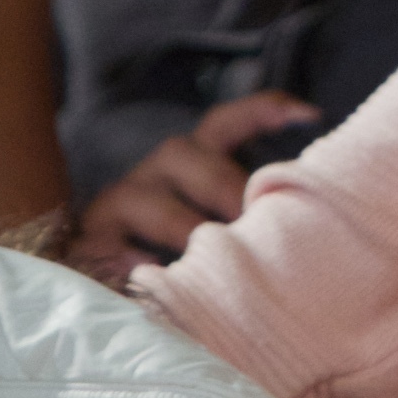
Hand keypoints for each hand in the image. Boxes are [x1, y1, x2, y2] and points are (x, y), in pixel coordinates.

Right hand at [63, 90, 322, 284]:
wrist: (100, 286)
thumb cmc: (180, 259)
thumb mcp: (221, 233)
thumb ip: (253, 223)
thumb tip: (302, 226)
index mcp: (190, 166)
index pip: (225, 124)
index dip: (263, 110)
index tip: (311, 113)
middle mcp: (153, 175)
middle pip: (184, 153)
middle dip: (224, 184)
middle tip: (252, 218)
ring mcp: (115, 206)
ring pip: (141, 196)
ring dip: (180, 225)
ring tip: (206, 250)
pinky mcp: (86, 242)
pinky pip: (104, 245)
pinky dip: (128, 260)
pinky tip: (150, 276)